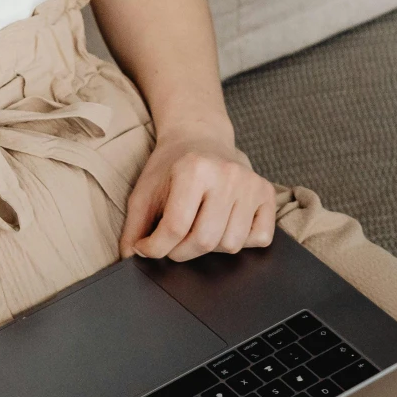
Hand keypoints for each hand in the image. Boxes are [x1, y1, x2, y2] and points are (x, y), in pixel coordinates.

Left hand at [120, 129, 275, 260]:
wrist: (200, 138)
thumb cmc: (172, 167)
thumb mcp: (144, 191)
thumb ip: (134, 227)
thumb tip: (129, 258)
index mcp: (194, 169)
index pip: (175, 228)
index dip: (156, 248)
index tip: (147, 248)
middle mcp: (227, 174)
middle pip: (204, 241)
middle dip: (181, 252)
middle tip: (173, 242)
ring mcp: (251, 183)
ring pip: (232, 245)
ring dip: (211, 248)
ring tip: (199, 228)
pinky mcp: (267, 193)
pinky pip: (259, 238)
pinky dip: (242, 241)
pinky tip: (226, 224)